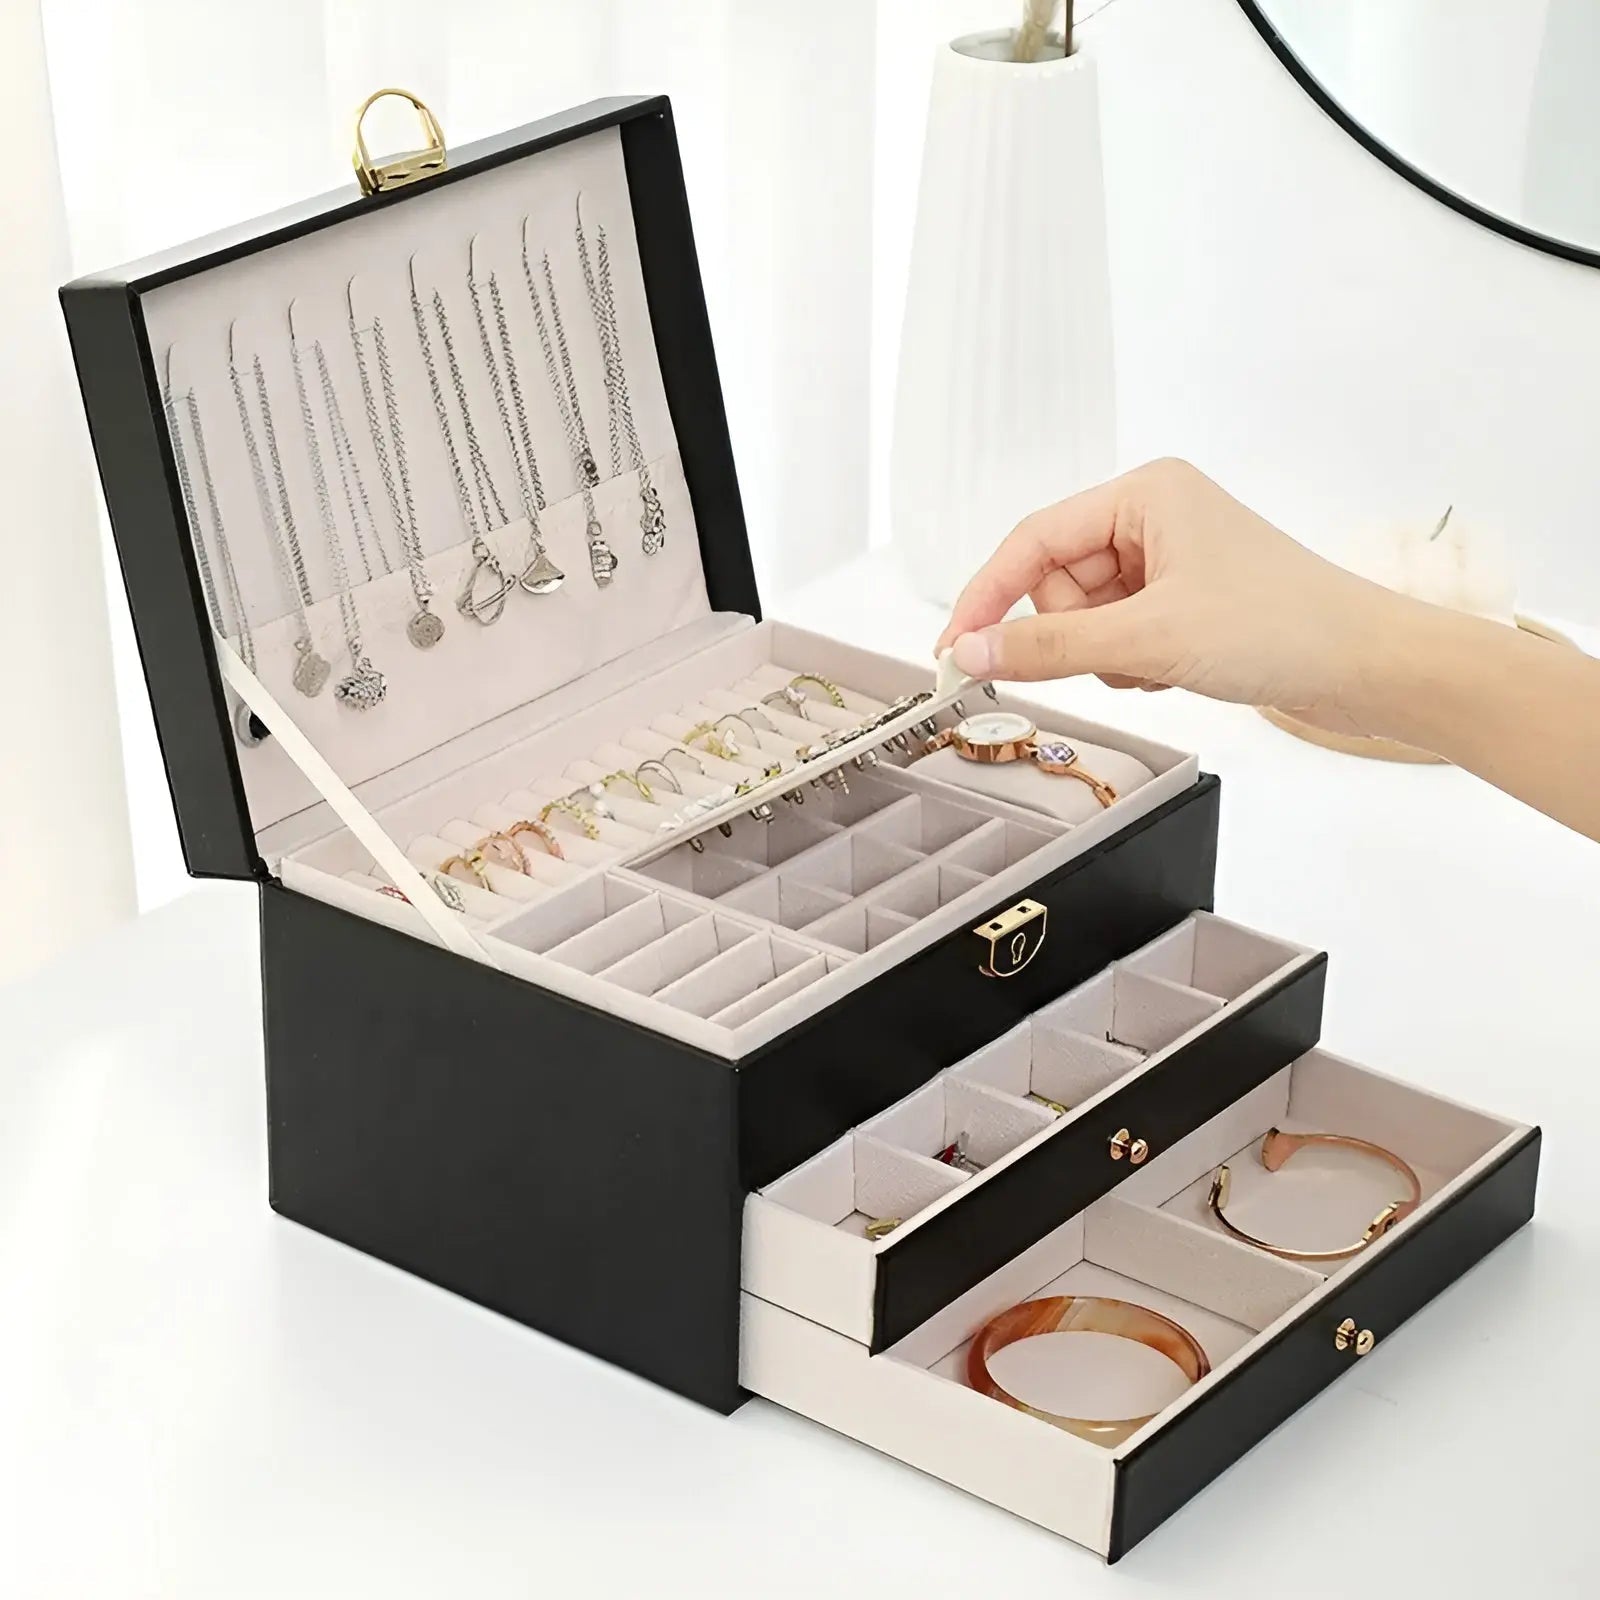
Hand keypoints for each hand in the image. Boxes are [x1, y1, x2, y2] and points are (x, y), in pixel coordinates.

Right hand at [935, 458, 1391, 732]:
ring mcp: (1169, 562)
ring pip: (1084, 618)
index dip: (986, 597)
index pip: (1032, 541)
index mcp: (1145, 494)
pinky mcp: (1183, 603)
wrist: (1369, 667)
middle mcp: (1153, 518)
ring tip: (1161, 663)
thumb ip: (1049, 648)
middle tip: (1113, 659)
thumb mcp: (1148, 639)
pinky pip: (1116, 637)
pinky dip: (1132, 664)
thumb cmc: (1283, 626)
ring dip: (1107, 654)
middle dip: (1071, 634)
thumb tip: (973, 652)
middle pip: (1056, 584)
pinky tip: (1175, 669)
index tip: (955, 651)